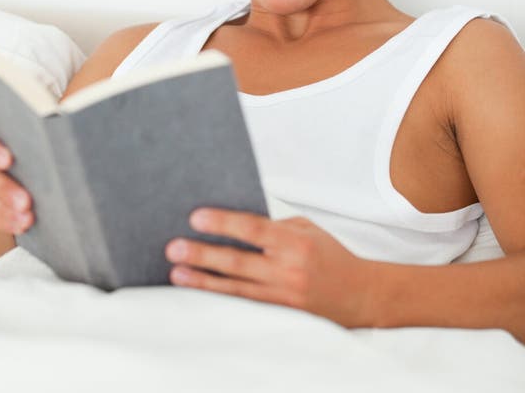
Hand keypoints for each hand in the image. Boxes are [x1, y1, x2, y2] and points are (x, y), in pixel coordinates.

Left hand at [165, 208, 377, 329]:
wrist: (360, 295)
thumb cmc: (329, 255)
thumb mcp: (306, 229)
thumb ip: (274, 227)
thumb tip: (235, 223)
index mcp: (295, 242)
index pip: (253, 229)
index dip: (223, 223)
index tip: (196, 218)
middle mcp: (289, 271)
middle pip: (238, 262)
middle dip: (203, 254)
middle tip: (174, 247)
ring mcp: (284, 298)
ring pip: (236, 290)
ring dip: (203, 281)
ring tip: (178, 273)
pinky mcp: (281, 316)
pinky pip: (245, 307)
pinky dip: (221, 300)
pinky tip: (201, 293)